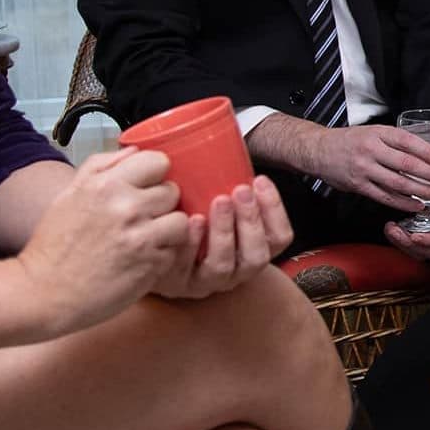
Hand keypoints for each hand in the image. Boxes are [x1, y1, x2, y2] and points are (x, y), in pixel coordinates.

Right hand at [14, 147, 190, 335]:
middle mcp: (127, 207)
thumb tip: (132, 150)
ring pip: (180, 220)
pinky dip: (163, 254)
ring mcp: (142, 237)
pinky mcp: (152, 265)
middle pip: (172, 190)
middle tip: (143, 216)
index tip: (147, 185)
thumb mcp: (69, 195)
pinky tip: (141, 258)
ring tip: (146, 238)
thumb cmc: (54, 246)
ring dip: (168, 229)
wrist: (45, 293)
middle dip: (161, 202)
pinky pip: (175, 250)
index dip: (154, 174)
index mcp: (105, 185)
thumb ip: (100, 166)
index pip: (158, 161)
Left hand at [153, 175, 294, 300]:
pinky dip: (191, 244)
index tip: (260, 181)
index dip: (275, 210)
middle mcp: (234, 270)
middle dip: (251, 220)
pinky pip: (186, 268)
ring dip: (224, 231)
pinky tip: (190, 222)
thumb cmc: (187, 220)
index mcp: (251, 251)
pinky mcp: (176, 283)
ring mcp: (206, 281)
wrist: (150, 253)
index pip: (278, 237)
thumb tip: (226, 145)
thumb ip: (225, 185)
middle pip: (256, 255)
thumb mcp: (213, 203)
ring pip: (224, 265)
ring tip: (218, 202)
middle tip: (240, 191)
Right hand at [264, 120, 429, 214]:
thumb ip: (394, 141)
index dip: (428, 152)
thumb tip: (424, 151)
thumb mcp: (372, 132)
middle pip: (406, 164)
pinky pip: (385, 197)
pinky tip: (416, 205)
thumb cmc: (350, 140)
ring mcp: (364, 169)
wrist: (318, 150)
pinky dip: (403, 203)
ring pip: (397, 183)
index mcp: (377, 133)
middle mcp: (371, 150)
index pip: (407, 141)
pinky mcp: (358, 186)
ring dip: (420, 191)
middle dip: (429, 174)